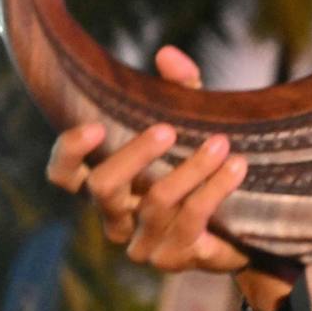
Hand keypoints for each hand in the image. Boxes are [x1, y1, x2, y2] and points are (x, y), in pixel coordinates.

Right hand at [45, 46, 292, 310]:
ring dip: (191, 168)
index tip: (95, 125)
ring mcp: (142, 242)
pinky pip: (190, 221)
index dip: (69, 152)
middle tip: (167, 128)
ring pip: (155, 203)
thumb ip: (182, 89)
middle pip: (102, 187)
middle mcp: (116, 216)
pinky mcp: (175, 257)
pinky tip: (237, 168)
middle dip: (134, 155)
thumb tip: (166, 53)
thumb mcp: (195, 121)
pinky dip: (214, 189)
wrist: (245, 224)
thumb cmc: (205, 165)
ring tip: (223, 144)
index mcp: (109, 183)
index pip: (65, 175)